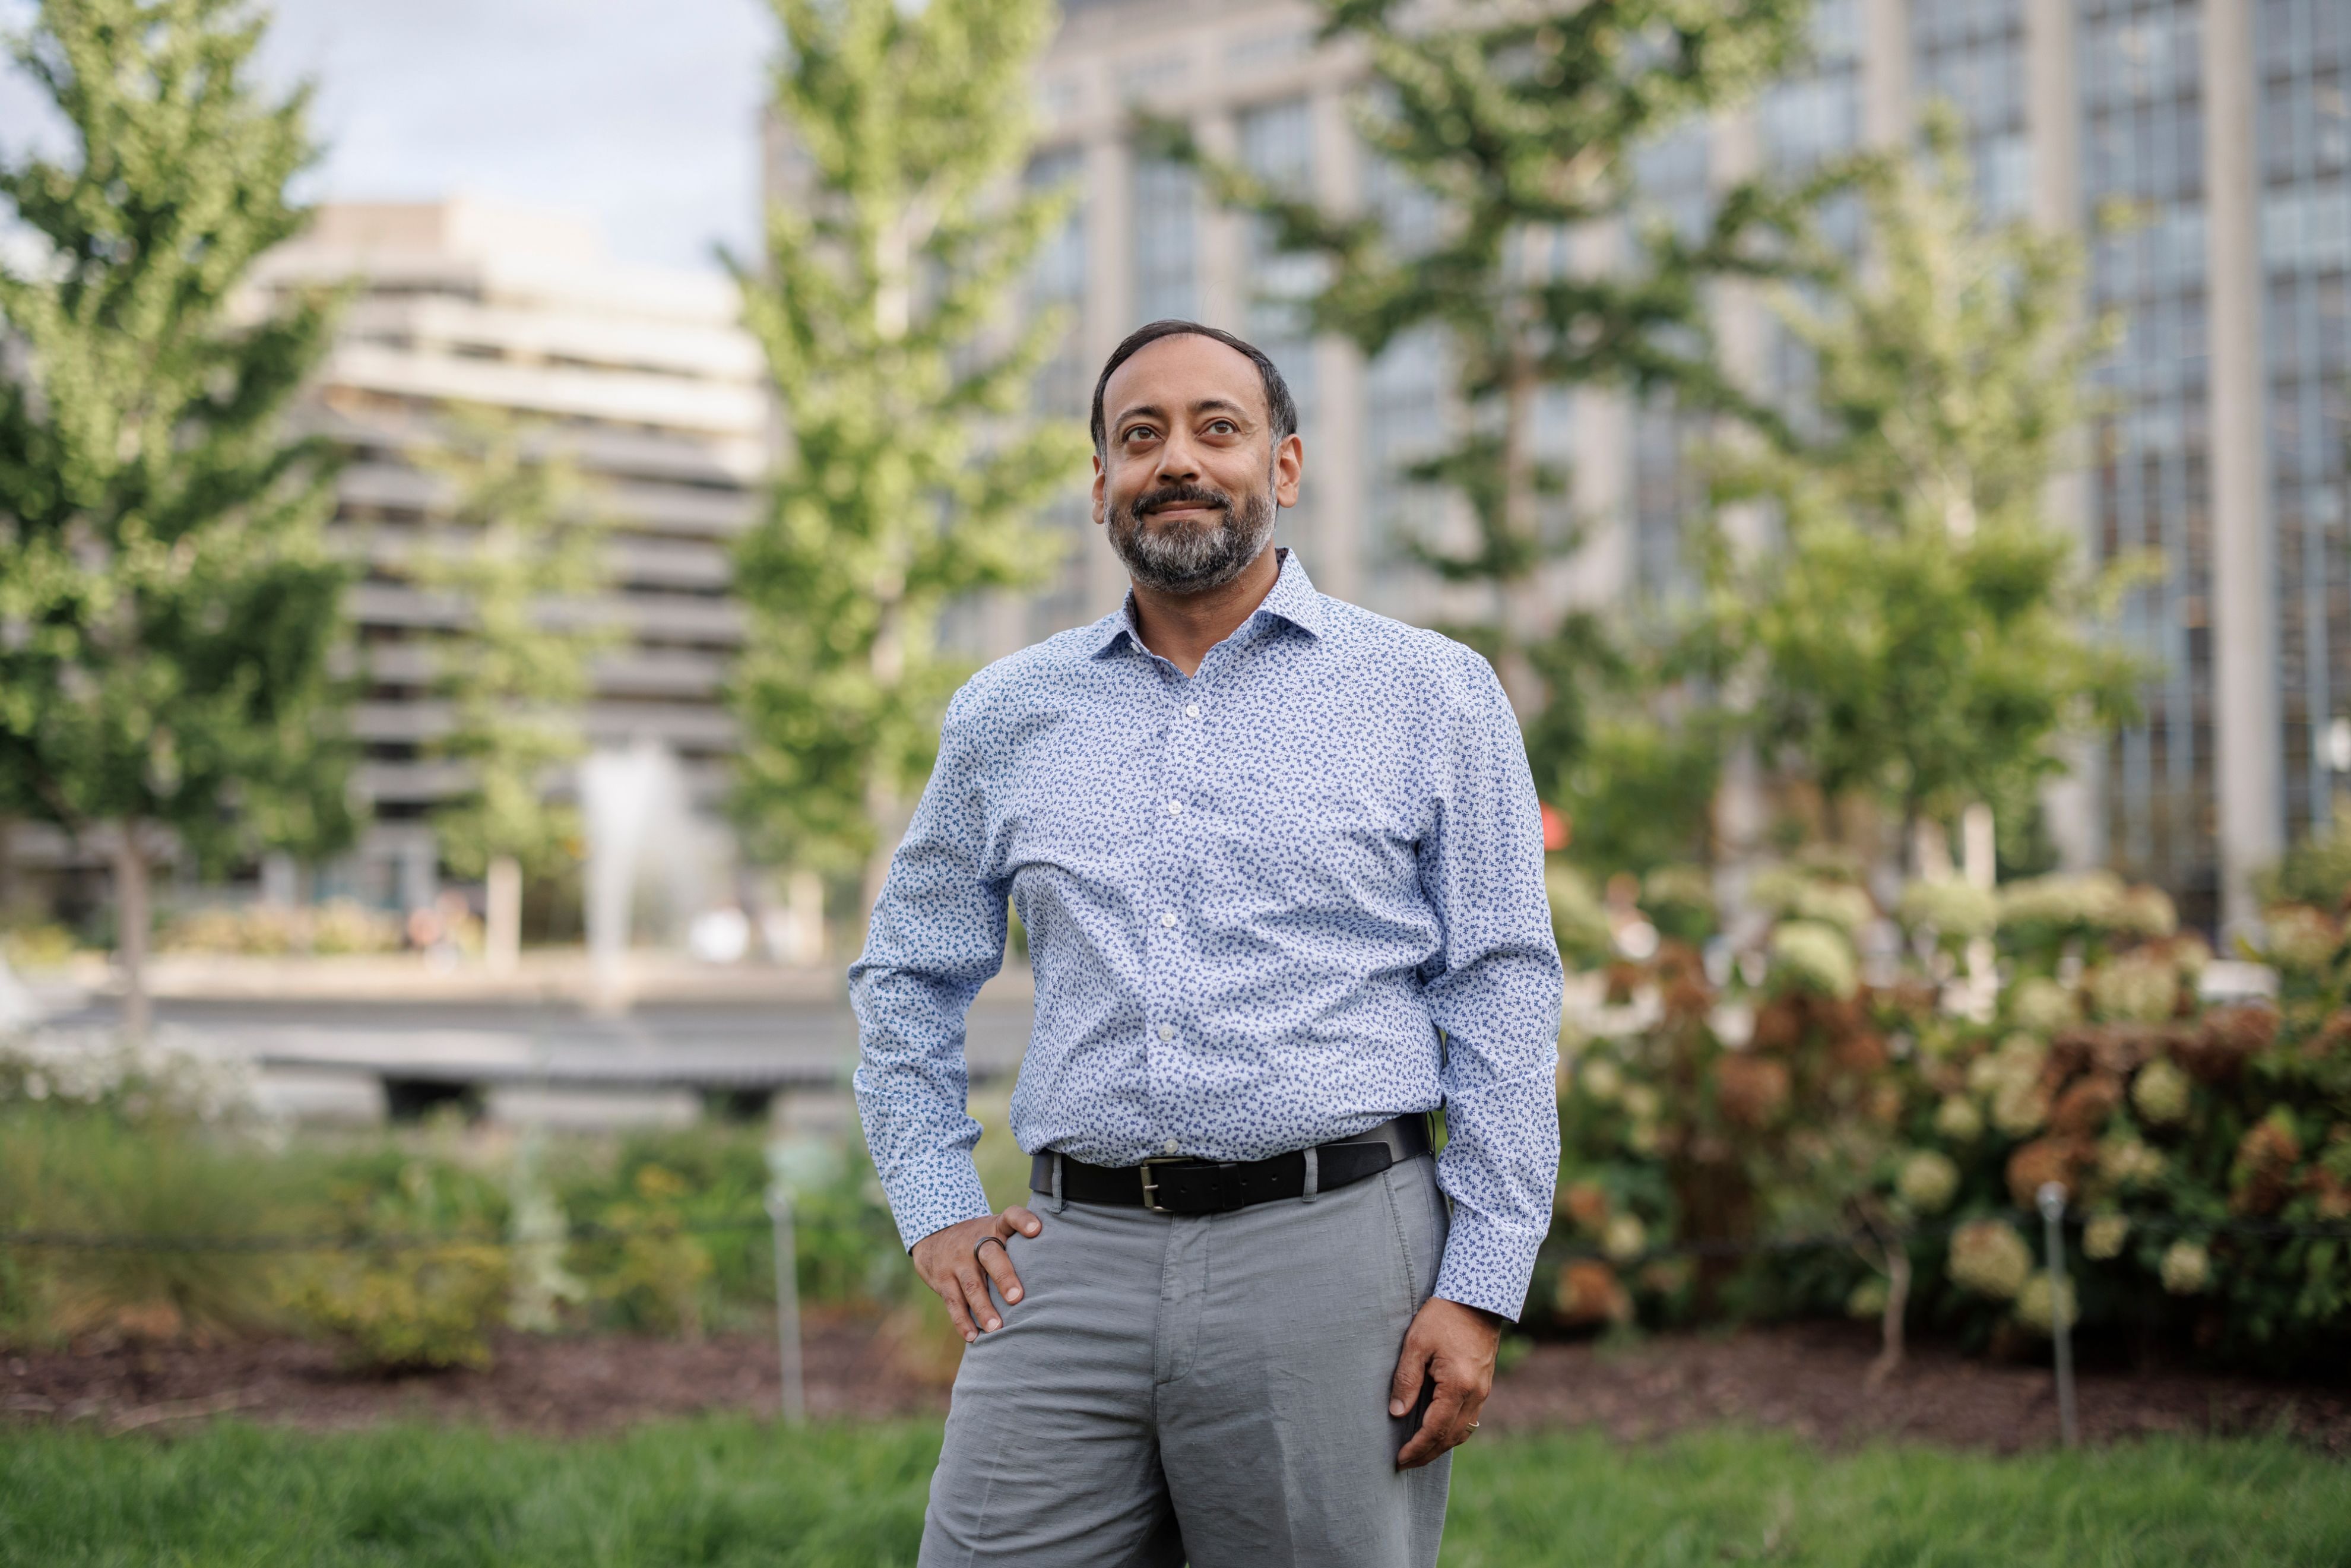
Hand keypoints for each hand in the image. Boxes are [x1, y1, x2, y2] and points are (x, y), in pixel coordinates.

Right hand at [910, 1205, 1042, 1342]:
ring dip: (984, 1308)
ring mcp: (957, 1261)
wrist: (935, 1237)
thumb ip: (1020, 1242)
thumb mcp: (996, 1230)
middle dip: (1004, 1277)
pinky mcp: (943, 1280)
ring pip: (971, 1285)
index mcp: (995, 1227)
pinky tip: (973, 1336)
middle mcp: (975, 1241)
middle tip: (1017, 1298)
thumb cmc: (981, 1240)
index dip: (1023, 1220)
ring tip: (997, 1328)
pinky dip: (963, 1320)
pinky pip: (953, 1302)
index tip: (1036, 1230)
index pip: (1010, 1216)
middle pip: (990, 1256)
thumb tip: (1062, 1265)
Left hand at [1389, 1296, 1503, 1468]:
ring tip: (1419, 1452)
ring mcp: (1483, 1391)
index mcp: (1457, 1386)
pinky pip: (1469, 1418)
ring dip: (1441, 1445)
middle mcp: (1475, 1394)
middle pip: (1451, 1437)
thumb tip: (1397, 1413)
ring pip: (1463, 1431)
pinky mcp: (1484, 1384)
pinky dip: (1453, 1431)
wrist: (1478, 1298)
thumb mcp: (1416, 1343)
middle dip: (1427, 1454)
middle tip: (1405, 1464)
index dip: (1417, 1449)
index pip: (1435, 1430)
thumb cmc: (1443, 1316)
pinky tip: (1438, 1430)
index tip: (1399, 1460)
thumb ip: (1406, 1379)